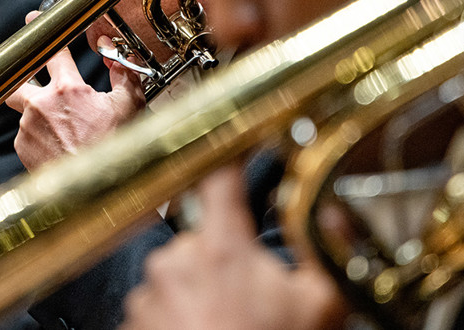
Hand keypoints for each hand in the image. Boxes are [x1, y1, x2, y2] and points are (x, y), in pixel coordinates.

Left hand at [6, 17, 145, 168]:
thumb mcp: (129, 106)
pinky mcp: (22, 149)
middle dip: (24, 78)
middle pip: (18, 80)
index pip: (51, 50)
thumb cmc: (115, 150)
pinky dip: (39, 138)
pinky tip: (58, 147)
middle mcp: (41, 105)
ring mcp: (27, 128)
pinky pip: (25, 136)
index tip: (32, 20)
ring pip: (26, 112)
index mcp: (67, 90)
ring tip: (62, 131)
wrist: (97, 191)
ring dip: (39, 116)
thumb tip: (114, 57)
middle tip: (35, 82)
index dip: (41, 30)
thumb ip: (123, 74)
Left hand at [122, 166, 346, 329]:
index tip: (233, 151)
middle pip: (198, 235)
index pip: (218, 180)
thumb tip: (330, 211)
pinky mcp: (132, 321)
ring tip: (225, 321)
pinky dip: (175, 314)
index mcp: (220, 247)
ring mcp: (148, 293)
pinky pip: (155, 303)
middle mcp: (175, 261)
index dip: (227, 163)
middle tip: (247, 290)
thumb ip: (323, 249)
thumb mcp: (321, 306)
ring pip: (176, 272)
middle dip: (219, 254)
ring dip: (196, 288)